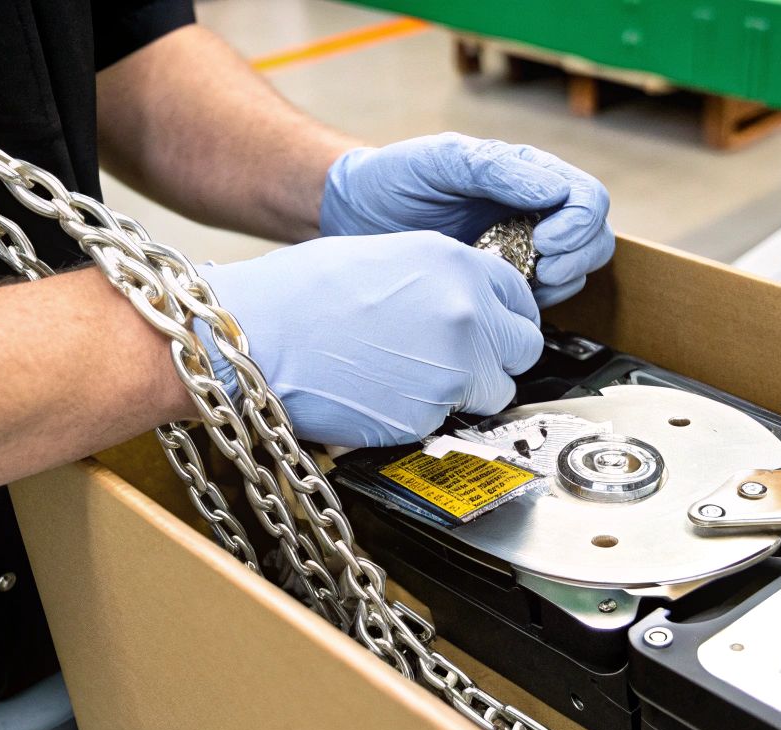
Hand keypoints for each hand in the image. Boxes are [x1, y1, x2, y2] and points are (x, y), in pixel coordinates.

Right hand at [197, 232, 541, 447]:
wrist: (258, 338)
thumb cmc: (300, 296)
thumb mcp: (386, 257)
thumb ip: (440, 279)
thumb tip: (466, 303)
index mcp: (457, 263)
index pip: (521, 299)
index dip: (503, 318)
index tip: (489, 331)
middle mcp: (468, 313)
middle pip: (522, 350)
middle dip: (496, 359)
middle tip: (457, 363)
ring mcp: (454, 369)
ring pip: (494, 394)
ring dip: (465, 393)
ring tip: (408, 379)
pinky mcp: (429, 415)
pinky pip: (447, 422)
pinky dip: (423, 416)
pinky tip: (382, 395)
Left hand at [319, 133, 614, 306]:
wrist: (353, 216)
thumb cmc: (395, 179)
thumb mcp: (441, 161)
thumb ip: (496, 170)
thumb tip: (551, 192)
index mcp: (526, 174)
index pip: (586, 197)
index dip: (578, 223)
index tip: (546, 241)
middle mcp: (532, 211)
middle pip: (594, 237)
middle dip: (577, 257)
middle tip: (541, 269)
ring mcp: (519, 249)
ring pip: (575, 271)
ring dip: (561, 282)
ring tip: (524, 283)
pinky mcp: (502, 283)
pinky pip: (540, 299)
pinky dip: (535, 303)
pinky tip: (505, 298)